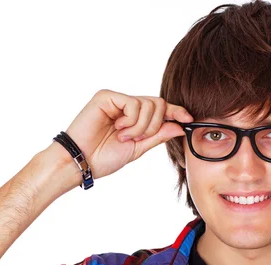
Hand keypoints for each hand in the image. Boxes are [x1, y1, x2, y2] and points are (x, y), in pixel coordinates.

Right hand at [63, 89, 193, 179]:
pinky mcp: (107, 96)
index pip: (161, 109)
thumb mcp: (138, 148)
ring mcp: (117, 99)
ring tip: (124, 136)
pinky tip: (118, 128)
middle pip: (159, 104)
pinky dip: (131, 120)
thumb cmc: (104, 158)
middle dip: (154, 125)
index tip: (189, 120)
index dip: (176, 112)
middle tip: (138, 138)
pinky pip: (134, 103)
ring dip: (141, 126)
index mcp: (134, 117)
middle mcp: (126, 105)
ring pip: (149, 104)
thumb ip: (157, 136)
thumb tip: (180, 126)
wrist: (82, 162)